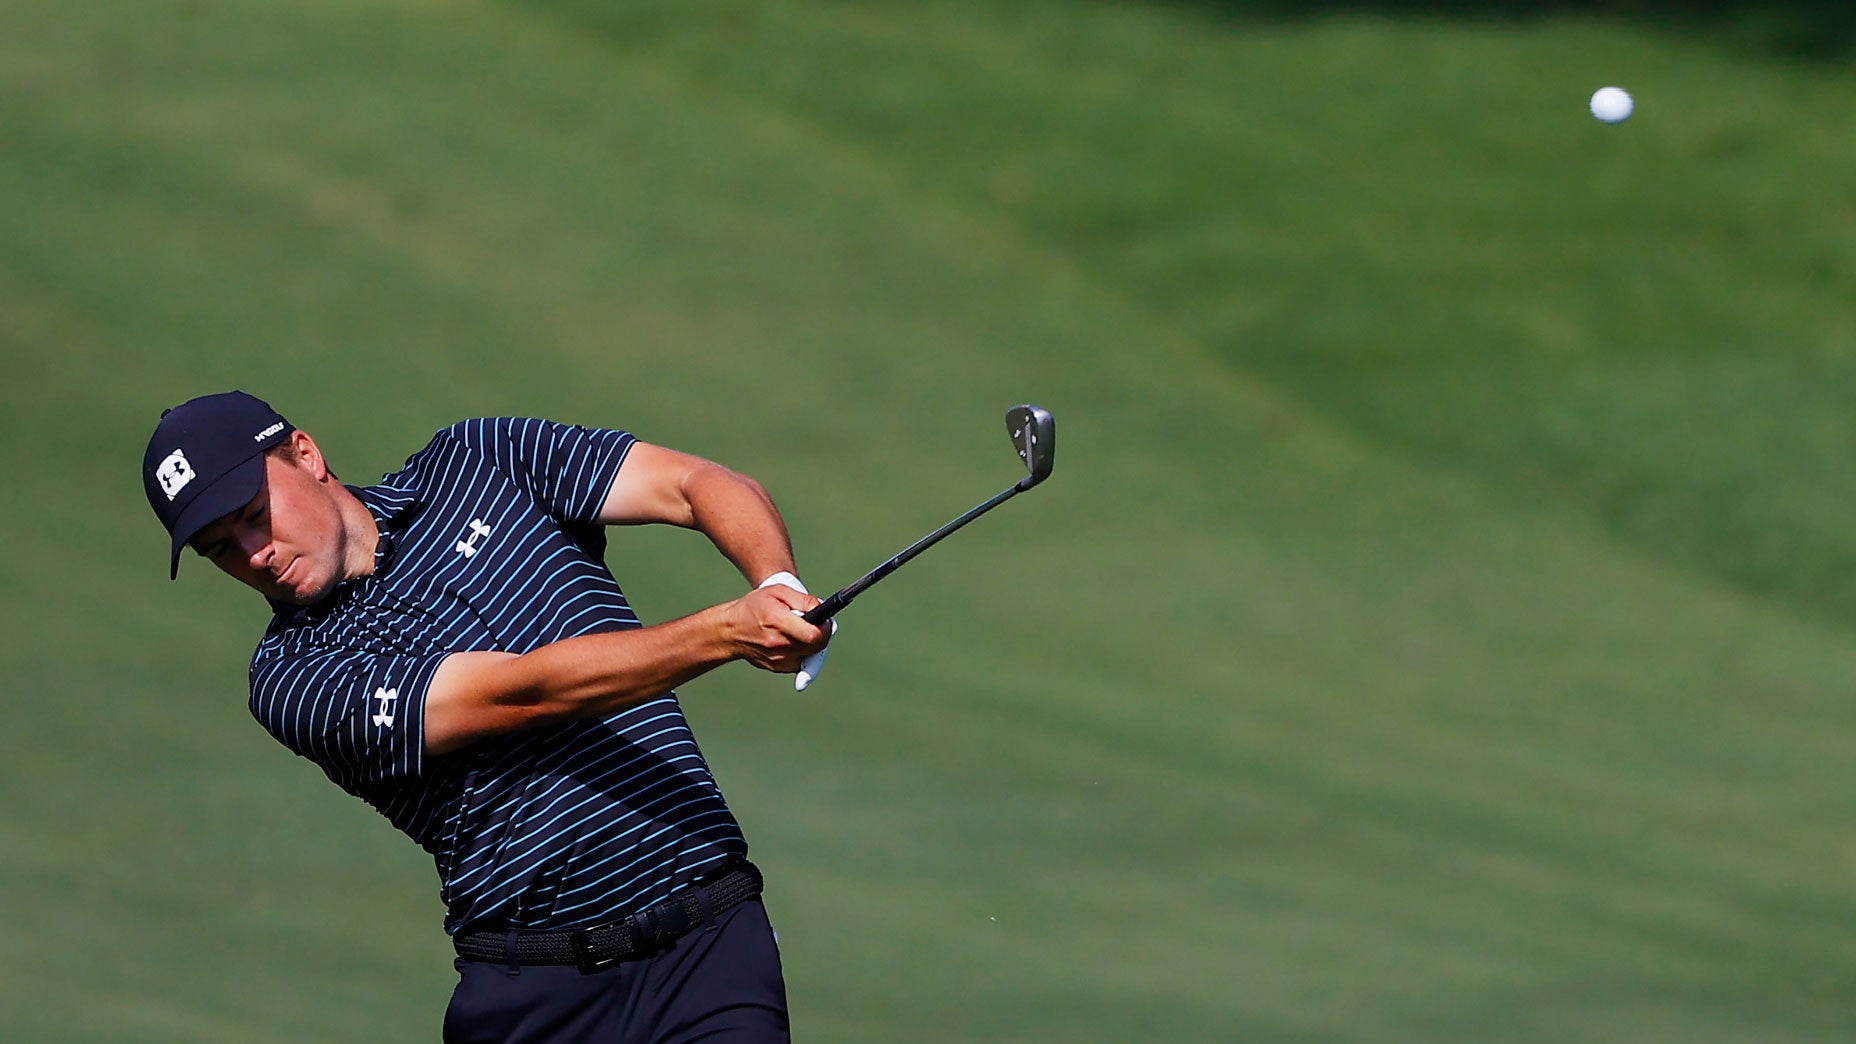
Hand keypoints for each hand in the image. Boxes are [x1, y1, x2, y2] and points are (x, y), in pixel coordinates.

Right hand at [756, 571, 837, 689]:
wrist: (731, 630)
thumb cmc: (755, 606)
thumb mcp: (778, 592)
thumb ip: (803, 600)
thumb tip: (823, 610)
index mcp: (777, 622)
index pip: (814, 635)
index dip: (826, 628)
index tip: (825, 621)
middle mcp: (778, 644)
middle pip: (816, 647)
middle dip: (822, 635)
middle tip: (816, 624)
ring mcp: (777, 659)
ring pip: (810, 655)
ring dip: (812, 644)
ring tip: (800, 631)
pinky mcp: (777, 668)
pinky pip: (800, 662)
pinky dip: (802, 652)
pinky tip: (792, 641)